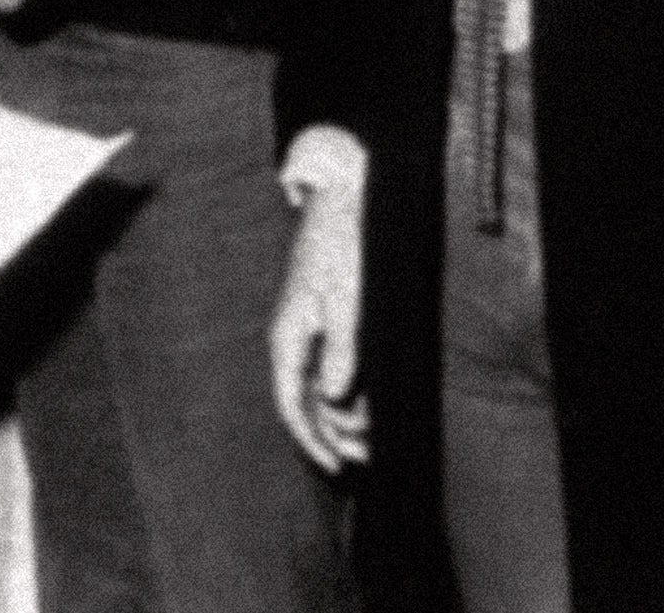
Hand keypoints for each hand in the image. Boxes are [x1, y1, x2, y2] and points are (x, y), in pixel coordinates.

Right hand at [269, 127, 369, 472]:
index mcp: (289, 336)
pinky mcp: (326, 320)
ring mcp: (309, 330)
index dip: (312, 439)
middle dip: (333, 434)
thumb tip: (336, 395)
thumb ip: (341, 348)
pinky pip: (332, 368)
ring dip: (344, 415)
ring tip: (375, 435)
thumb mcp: (346, 298)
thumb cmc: (343, 246)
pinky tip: (371, 401)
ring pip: (320, 388)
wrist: (344, 198)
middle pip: (305, 402)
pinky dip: (350, 391)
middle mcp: (294, 338)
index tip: (337, 466)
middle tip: (368, 456)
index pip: (292, 402)